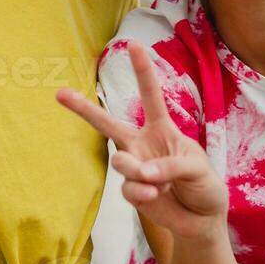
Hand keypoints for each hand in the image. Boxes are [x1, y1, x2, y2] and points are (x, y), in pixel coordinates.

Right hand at [56, 42, 226, 239]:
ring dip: (136, 170)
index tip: (133, 44)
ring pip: (120, 162)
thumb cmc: (204, 185)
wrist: (202, 219)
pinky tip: (158, 196)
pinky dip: (144, 193)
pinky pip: (129, 188)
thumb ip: (170, 166)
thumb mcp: (197, 168)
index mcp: (162, 129)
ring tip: (157, 182)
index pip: (150, 96)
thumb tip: (141, 172)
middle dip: (83, 108)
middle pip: (108, 124)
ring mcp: (134, 168)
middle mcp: (142, 145)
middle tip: (59, 93)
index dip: (142, 70)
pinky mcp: (132, 191)